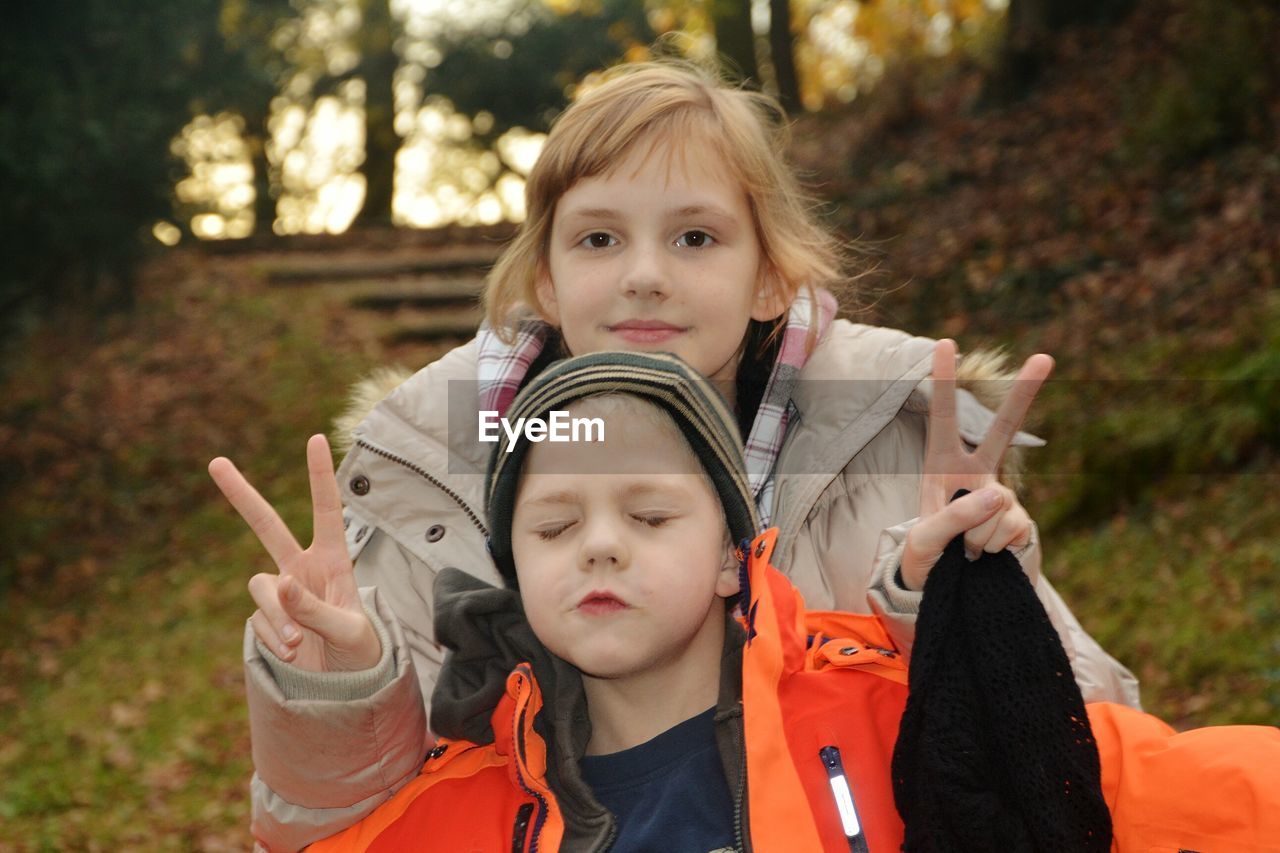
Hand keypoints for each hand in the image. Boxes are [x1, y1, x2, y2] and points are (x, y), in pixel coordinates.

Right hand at [208, 434, 380, 670]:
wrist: (347, 687)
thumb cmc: (361, 652)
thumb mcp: (350, 632)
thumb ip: (316, 609)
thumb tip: (281, 583)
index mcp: (333, 560)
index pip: (326, 510)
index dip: (319, 475)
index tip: (316, 437)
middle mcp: (302, 569)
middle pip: (267, 526)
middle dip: (241, 496)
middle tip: (216, 462)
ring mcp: (280, 594)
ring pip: (261, 589)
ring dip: (278, 617)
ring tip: (301, 646)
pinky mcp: (265, 619)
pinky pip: (259, 622)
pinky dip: (275, 640)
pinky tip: (294, 655)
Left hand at [899, 340, 1052, 590]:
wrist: (946, 592)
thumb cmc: (925, 558)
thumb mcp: (924, 539)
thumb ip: (954, 516)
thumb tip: (999, 495)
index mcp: (942, 465)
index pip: (943, 418)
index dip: (945, 382)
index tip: (945, 341)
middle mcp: (977, 473)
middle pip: (1002, 429)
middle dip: (1025, 393)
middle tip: (1044, 356)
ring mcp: (1002, 496)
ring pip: (997, 505)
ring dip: (975, 536)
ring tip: (962, 550)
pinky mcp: (1021, 521)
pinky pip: (1010, 527)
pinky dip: (993, 547)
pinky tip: (984, 555)